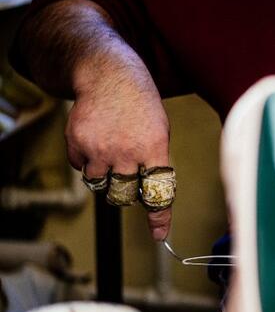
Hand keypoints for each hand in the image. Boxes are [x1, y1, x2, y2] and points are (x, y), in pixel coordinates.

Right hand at [65, 57, 171, 240]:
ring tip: (112, 154)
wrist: (109, 77)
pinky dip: (88, 161)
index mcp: (154, 148)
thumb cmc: (140, 107)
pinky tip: (97, 141)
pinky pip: (81, 169)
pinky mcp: (77, 143)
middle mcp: (126, 151)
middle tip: (128, 174)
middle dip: (127, 193)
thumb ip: (155, 161)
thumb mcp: (160, 131)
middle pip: (125, 196)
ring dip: (106, 178)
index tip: (159, 235)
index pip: (159, 191)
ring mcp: (99, 148)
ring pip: (101, 186)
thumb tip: (153, 196)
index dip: (159, 217)